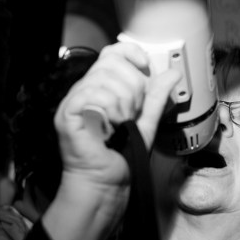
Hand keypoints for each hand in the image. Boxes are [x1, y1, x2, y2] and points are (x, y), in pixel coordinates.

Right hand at [44, 42, 179, 239]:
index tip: (146, 66)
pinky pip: (92, 95)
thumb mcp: (147, 122)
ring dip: (123, 103)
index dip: (130, 53)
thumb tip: (172, 74)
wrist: (107, 186)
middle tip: (133, 113)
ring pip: (104, 79)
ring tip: (121, 124)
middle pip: (111, 64)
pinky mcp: (67, 115)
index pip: (111, 53)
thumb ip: (157, 97)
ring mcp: (73, 102)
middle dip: (133, 87)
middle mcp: (84, 91)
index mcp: (101, 88)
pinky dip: (109, 110)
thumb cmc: (123, 158)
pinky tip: (111, 127)